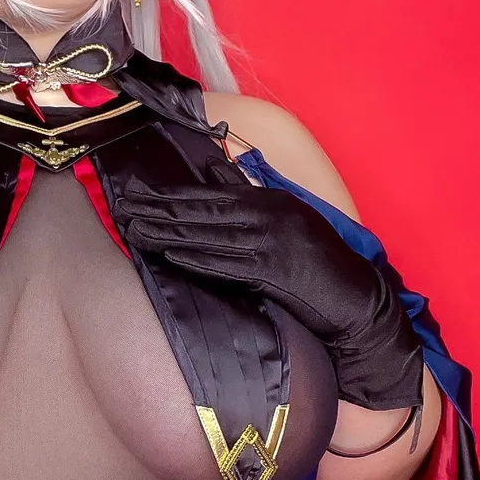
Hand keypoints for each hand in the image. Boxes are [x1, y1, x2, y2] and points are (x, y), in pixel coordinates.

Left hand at [112, 160, 422, 410]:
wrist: (356, 300)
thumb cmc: (318, 266)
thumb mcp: (285, 223)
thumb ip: (247, 201)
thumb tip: (210, 179)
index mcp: (270, 200)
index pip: (210, 193)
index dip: (170, 194)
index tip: (138, 192)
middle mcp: (269, 214)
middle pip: (203, 210)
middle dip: (159, 209)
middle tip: (123, 206)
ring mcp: (272, 241)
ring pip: (208, 234)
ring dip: (168, 233)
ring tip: (135, 230)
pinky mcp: (275, 269)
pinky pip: (226, 263)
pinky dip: (196, 258)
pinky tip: (171, 255)